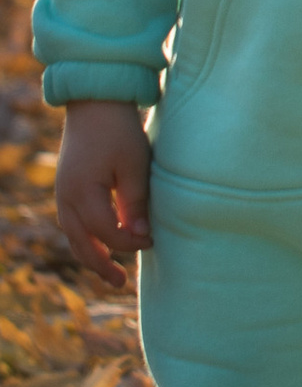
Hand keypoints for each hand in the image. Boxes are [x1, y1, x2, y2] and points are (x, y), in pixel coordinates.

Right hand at [57, 101, 152, 287]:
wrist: (95, 102)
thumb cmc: (119, 130)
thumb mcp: (135, 163)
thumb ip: (136, 200)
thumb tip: (140, 235)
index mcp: (82, 194)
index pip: (106, 232)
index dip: (129, 242)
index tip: (153, 240)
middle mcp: (66, 198)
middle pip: (81, 243)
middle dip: (100, 265)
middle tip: (119, 283)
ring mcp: (63, 193)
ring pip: (74, 234)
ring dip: (91, 253)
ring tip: (110, 270)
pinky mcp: (68, 187)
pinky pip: (74, 221)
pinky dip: (87, 236)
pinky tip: (103, 241)